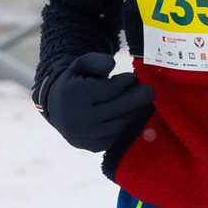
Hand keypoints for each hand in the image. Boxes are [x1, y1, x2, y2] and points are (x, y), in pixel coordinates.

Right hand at [41, 52, 155, 151]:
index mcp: (76, 94)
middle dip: (138, 97)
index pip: (111, 89)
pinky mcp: (93, 146)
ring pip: (122, 123)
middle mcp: (81, 117)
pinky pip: (118, 136)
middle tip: (150, 90)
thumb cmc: (75, 83)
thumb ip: (95, 60)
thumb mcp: (80, 65)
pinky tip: (131, 115)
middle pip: (120, 108)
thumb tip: (112, 64)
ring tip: (139, 101)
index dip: (126, 81)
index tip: (133, 77)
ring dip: (135, 112)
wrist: (57, 110)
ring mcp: (87, 135)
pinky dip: (127, 125)